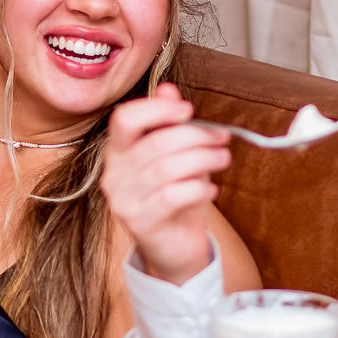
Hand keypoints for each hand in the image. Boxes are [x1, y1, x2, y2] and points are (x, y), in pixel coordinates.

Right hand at [100, 84, 230, 283]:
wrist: (173, 247)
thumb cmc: (175, 196)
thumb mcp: (176, 156)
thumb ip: (169, 125)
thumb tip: (169, 90)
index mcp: (118, 150)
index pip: (125, 119)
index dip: (157, 110)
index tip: (189, 111)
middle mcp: (114, 173)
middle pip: (155, 142)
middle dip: (196, 136)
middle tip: (222, 137)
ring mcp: (123, 200)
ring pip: (167, 168)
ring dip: (204, 159)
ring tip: (224, 159)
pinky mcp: (139, 222)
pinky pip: (172, 196)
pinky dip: (198, 188)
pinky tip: (210, 188)